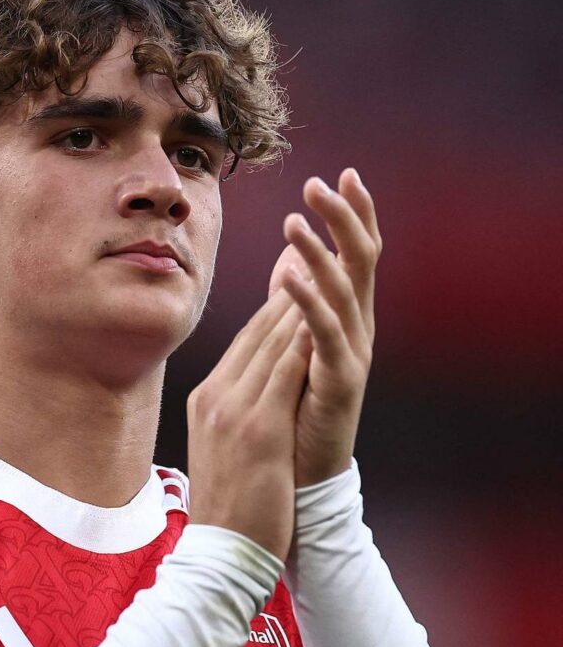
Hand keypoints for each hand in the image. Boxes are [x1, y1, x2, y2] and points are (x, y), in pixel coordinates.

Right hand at [187, 287, 312, 560]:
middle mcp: (215, 396)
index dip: (273, 306)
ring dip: (300, 301)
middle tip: (310, 249)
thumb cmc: (230, 508)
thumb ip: (234, 413)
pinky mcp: (257, 428)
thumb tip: (251, 395)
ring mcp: (233, 410)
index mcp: (207, 399)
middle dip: (287, 289)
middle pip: (257, 332)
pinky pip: (285, 371)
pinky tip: (324, 312)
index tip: (293, 274)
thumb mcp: (222, 450)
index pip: (244, 343)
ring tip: (324, 266)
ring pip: (271, 343)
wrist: (221, 553)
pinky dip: (304, 337)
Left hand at [271, 168, 381, 486]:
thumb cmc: (295, 406)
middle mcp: (356, 329)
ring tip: (294, 221)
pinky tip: (288, 277)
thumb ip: (296, 298)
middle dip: (341, 220)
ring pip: (341, 292)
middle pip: (358, 262)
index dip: (350, 215)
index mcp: (344, 316)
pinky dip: (309, 303)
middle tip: (320, 183)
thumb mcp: (294, 342)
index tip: (338, 174)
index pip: (354, 254)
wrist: (303, 472)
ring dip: (319, 254)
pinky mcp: (339, 382)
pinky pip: (324, 336)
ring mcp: (351, 355)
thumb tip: (290, 253)